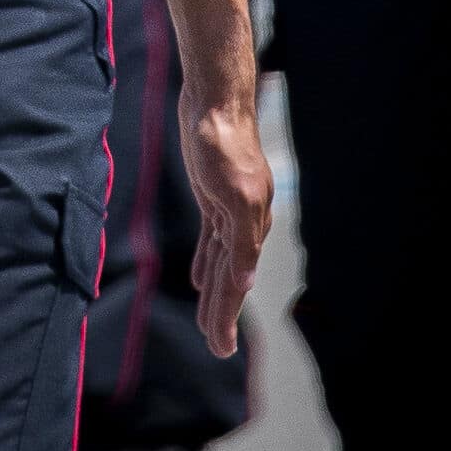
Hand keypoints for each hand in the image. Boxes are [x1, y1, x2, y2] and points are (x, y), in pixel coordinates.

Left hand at [178, 78, 273, 354]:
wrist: (215, 100)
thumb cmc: (223, 143)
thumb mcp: (232, 193)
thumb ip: (241, 241)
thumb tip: (244, 284)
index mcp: (250, 226)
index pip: (235, 283)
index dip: (226, 316)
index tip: (221, 348)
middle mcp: (244, 222)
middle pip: (229, 279)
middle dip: (222, 314)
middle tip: (218, 350)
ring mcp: (229, 209)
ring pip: (220, 263)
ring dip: (215, 293)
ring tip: (211, 324)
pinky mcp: (213, 196)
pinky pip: (211, 240)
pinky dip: (206, 262)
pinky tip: (200, 279)